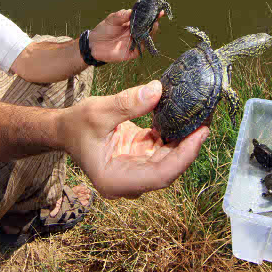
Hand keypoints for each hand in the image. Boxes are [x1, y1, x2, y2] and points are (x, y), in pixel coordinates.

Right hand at [60, 80, 208, 198]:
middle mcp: (129, 182)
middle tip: (206, 119)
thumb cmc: (76, 125)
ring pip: (169, 159)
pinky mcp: (140, 159)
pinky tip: (184, 116)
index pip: (160, 175)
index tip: (200, 134)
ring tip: (199, 115)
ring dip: (184, 139)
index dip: (184, 156)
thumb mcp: (98, 112)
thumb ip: (128, 103)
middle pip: (169, 168)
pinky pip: (163, 149)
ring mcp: (136, 172)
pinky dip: (173, 133)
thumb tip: (158, 90)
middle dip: (189, 145)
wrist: (64, 130)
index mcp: (116, 180)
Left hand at [88, 9, 162, 62]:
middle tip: (156, 17)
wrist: (94, 45)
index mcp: (132, 23)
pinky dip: (145, 43)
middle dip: (153, 22)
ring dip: (151, 31)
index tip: (159, 11)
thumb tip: (133, 11)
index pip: (145, 18)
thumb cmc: (103, 30)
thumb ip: (122, 15)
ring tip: (153, 25)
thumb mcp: (112, 19)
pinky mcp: (133, 52)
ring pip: (148, 37)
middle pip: (149, 27)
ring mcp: (135, 42)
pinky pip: (142, 48)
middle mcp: (136, 32)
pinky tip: (146, 37)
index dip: (152, 14)